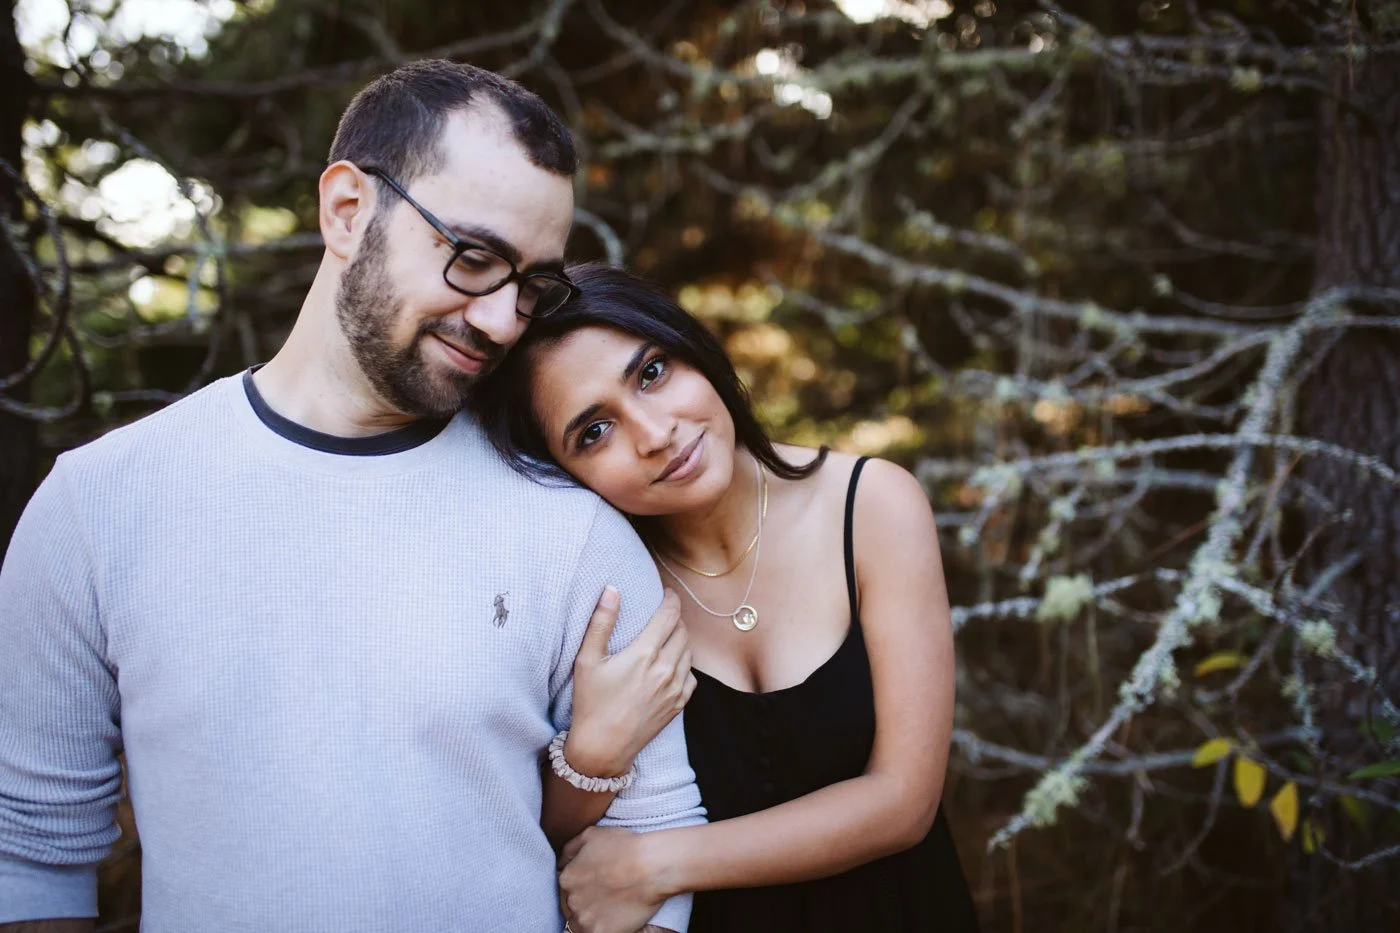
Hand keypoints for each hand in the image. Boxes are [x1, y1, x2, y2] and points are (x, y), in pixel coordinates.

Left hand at [559, 826, 665, 932]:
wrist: (651, 866)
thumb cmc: (625, 847)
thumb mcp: (592, 834)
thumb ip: (571, 848)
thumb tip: (563, 860)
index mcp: (567, 877)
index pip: (567, 886)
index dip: (583, 883)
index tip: (597, 881)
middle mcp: (571, 900)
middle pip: (574, 904)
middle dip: (586, 899)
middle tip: (606, 893)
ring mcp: (585, 918)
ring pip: (582, 921)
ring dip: (592, 915)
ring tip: (611, 906)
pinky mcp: (600, 932)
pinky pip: (595, 932)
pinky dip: (604, 926)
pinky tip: (616, 917)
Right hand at [567, 587, 695, 776]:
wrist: (602, 748)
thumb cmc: (590, 703)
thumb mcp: (587, 660)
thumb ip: (601, 622)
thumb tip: (611, 589)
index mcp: (644, 654)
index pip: (669, 615)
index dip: (671, 599)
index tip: (667, 593)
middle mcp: (665, 669)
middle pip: (682, 631)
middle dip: (675, 618)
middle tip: (663, 615)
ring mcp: (675, 688)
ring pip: (689, 652)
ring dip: (681, 639)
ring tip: (667, 637)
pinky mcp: (678, 705)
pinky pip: (691, 675)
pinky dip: (684, 664)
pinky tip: (670, 664)